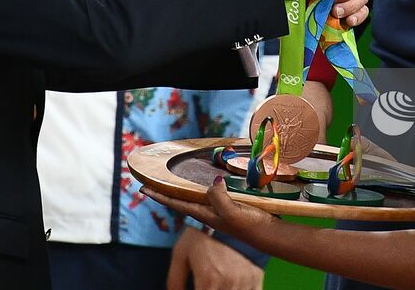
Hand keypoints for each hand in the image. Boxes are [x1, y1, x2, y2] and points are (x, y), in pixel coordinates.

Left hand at [143, 179, 275, 245]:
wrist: (270, 235)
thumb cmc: (251, 226)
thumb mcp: (232, 212)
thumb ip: (219, 198)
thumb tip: (213, 182)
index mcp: (206, 214)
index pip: (177, 203)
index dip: (160, 196)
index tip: (143, 189)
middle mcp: (210, 212)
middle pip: (183, 198)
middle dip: (168, 191)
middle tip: (152, 181)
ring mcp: (220, 209)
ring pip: (197, 195)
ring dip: (184, 187)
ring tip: (173, 179)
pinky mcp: (232, 205)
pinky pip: (214, 192)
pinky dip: (206, 185)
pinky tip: (209, 180)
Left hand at [167, 226, 262, 289]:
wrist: (228, 213)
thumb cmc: (201, 233)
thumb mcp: (180, 253)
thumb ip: (174, 281)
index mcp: (209, 281)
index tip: (197, 287)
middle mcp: (229, 284)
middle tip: (206, 285)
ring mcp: (245, 281)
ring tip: (217, 283)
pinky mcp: (256, 277)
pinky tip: (231, 286)